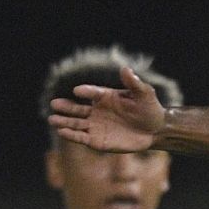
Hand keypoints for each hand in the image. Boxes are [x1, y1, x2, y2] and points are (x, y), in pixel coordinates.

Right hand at [47, 66, 166, 152]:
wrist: (156, 131)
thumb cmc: (150, 109)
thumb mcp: (145, 94)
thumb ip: (134, 83)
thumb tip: (125, 68)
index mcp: (106, 97)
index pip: (92, 92)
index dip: (86, 91)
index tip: (78, 91)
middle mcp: (97, 111)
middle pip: (77, 108)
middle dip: (66, 107)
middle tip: (54, 104)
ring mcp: (96, 126)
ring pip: (76, 123)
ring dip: (64, 121)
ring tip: (52, 119)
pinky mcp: (97, 141)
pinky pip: (82, 137)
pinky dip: (72, 135)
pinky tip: (62, 131)